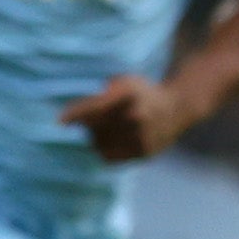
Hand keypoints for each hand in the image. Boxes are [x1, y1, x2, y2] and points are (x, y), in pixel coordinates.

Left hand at [58, 73, 191, 165]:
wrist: (178, 108)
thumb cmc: (142, 93)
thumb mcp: (124, 82)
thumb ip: (101, 94)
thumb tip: (72, 115)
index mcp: (130, 93)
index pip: (96, 106)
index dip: (76, 114)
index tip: (60, 121)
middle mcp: (136, 115)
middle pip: (95, 127)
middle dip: (88, 125)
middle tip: (92, 121)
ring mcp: (141, 135)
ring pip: (100, 143)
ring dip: (97, 137)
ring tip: (110, 128)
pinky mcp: (143, 152)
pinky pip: (110, 155)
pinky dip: (106, 149)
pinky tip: (116, 140)